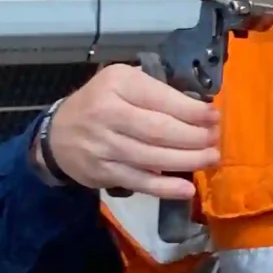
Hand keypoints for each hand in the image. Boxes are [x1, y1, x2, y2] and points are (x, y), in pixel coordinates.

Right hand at [39, 64, 219, 198]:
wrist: (57, 134)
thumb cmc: (101, 103)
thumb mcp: (122, 83)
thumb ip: (155, 91)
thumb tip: (200, 109)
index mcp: (117, 84)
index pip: (161, 98)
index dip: (192, 111)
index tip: (214, 117)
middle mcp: (107, 113)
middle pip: (160, 130)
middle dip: (194, 137)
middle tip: (215, 140)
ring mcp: (104, 145)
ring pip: (153, 157)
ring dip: (188, 161)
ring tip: (210, 158)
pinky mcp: (103, 172)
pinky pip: (140, 182)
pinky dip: (165, 188)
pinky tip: (187, 189)